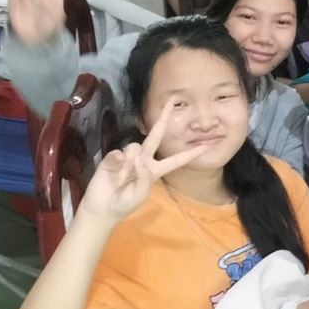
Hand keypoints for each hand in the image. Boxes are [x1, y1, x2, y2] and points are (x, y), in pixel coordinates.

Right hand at [77, 100, 208, 222]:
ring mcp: (128, 157)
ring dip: (130, 164)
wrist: (102, 208)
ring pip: (135, 147)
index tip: (206, 146)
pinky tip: (114, 175)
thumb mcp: (140, 193)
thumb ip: (144, 176)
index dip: (191, 154)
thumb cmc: (125, 203)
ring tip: (122, 180)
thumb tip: (139, 158)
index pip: (177, 160)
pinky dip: (118, 164)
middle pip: (156, 134)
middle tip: (171, 100)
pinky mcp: (113, 157)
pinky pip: (119, 153)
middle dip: (163, 118)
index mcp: (155, 170)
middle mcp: (144, 159)